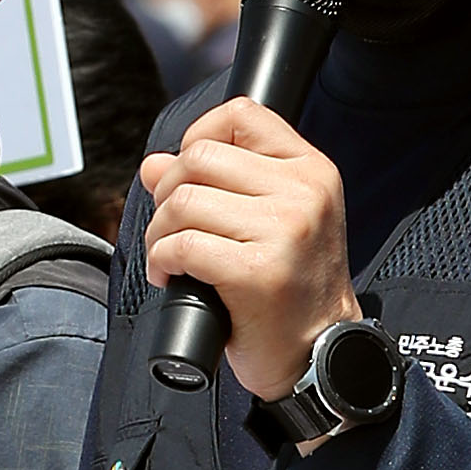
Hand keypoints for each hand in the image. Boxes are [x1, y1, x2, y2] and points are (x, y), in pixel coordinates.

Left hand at [137, 99, 357, 405]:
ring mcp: (284, 231)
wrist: (316, 354)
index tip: (190, 177)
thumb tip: (154, 163)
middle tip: (171, 229)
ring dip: (160, 233)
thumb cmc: (289, 291)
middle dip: (168, 193)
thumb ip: (218, 184)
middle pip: (199, 158)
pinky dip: (162, 261)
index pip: (241, 115)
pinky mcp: (258, 271)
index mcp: (311, 171)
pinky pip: (182, 245)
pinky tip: (172, 277)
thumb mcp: (269, 223)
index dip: (198, 138)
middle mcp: (304, 193)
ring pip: (184, 202)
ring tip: (170, 258)